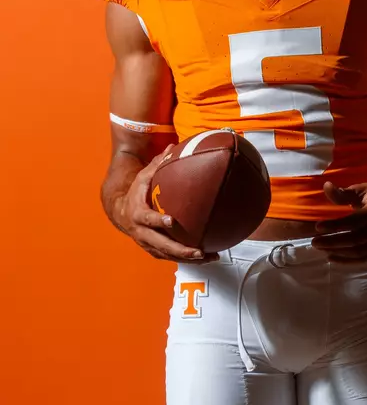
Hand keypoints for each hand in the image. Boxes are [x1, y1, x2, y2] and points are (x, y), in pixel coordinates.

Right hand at [114, 144, 218, 263]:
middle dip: (180, 250)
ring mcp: (147, 243)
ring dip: (187, 258)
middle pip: (161, 245)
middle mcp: (142, 232)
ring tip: (209, 257)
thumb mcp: (143, 177)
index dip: (159, 221)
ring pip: (168, 255)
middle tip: (198, 251)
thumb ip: (157, 163)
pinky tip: (205, 257)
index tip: (171, 220)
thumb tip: (173, 145)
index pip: (148, 219)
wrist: (119, 212)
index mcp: (138, 214)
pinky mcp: (153, 250)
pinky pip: (170, 256)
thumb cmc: (135, 192)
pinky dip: (186, 259)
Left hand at [311, 180, 366, 262]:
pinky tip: (333, 257)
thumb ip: (343, 193)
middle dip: (332, 242)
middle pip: (354, 240)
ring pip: (359, 251)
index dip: (334, 226)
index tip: (317, 227)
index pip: (352, 222)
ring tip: (322, 249)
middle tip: (315, 242)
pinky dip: (348, 260)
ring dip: (338, 252)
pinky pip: (365, 258)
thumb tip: (326, 186)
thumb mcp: (361, 189)